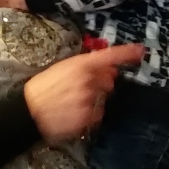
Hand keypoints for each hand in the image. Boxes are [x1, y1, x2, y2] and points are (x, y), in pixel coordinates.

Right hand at [23, 43, 145, 143]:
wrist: (28, 109)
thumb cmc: (43, 87)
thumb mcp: (63, 68)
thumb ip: (86, 66)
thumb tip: (109, 69)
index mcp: (81, 65)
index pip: (109, 56)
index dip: (126, 53)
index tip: (140, 51)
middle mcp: (88, 81)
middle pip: (109, 81)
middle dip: (102, 83)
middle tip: (83, 87)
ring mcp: (89, 99)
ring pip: (103, 99)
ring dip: (94, 100)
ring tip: (72, 101)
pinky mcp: (87, 117)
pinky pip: (97, 115)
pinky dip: (89, 114)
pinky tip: (73, 111)